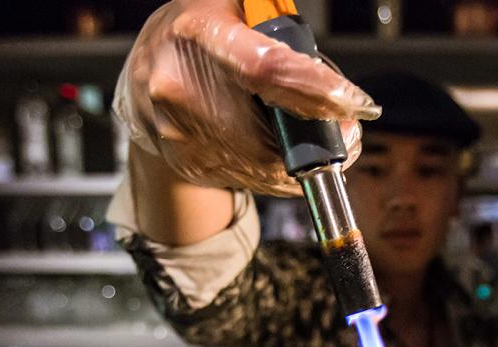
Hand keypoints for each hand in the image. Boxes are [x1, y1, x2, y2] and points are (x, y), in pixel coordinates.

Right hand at [115, 0, 380, 196]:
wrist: (143, 75)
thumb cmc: (199, 33)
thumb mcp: (233, 7)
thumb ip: (276, 27)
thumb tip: (326, 74)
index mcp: (198, 34)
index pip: (264, 68)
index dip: (315, 90)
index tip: (354, 103)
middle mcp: (180, 86)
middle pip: (270, 133)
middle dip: (321, 134)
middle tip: (348, 123)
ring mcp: (180, 132)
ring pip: (266, 163)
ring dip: (306, 156)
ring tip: (320, 132)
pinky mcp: (189, 164)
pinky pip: (252, 178)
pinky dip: (281, 169)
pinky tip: (287, 148)